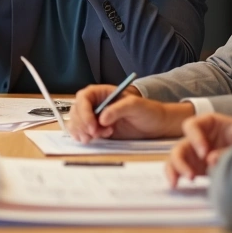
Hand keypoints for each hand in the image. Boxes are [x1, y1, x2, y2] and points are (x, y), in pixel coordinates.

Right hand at [69, 86, 189, 142]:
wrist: (156, 125)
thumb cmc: (148, 110)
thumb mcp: (135, 105)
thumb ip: (118, 109)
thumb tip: (101, 118)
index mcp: (102, 93)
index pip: (83, 98)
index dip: (84, 111)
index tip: (93, 125)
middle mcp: (95, 104)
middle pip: (76, 111)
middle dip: (82, 124)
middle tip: (95, 134)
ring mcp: (94, 117)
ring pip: (75, 123)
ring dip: (82, 132)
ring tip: (99, 136)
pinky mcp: (96, 130)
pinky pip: (80, 132)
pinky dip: (83, 137)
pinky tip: (96, 139)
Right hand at [164, 113, 231, 186]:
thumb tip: (211, 160)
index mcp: (208, 124)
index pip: (192, 126)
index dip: (195, 138)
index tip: (204, 153)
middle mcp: (198, 138)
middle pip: (180, 145)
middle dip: (181, 160)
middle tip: (192, 175)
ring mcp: (195, 154)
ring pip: (175, 159)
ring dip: (175, 170)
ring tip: (179, 183)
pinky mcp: (196, 167)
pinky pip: (179, 171)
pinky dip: (175, 177)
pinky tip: (177, 185)